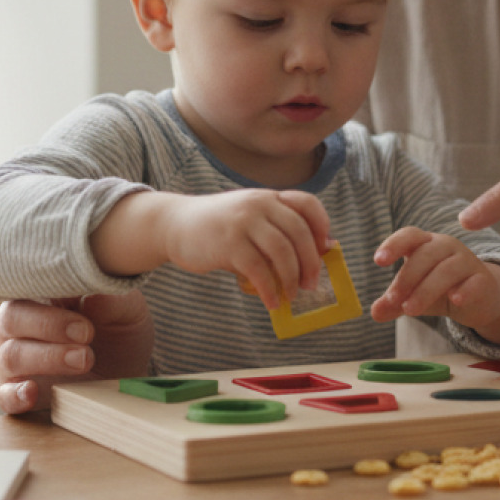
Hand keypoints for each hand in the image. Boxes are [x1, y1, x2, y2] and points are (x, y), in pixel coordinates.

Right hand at [0, 292, 154, 414]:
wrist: (128, 372)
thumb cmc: (119, 330)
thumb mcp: (128, 311)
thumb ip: (113, 301)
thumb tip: (93, 297)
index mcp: (37, 294)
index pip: (23, 285)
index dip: (50, 295)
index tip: (85, 310)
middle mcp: (17, 325)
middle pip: (9, 318)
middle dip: (48, 326)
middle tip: (87, 335)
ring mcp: (13, 360)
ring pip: (9, 356)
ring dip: (46, 358)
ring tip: (84, 360)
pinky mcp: (16, 393)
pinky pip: (4, 396)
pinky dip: (14, 395)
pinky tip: (32, 392)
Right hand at [153, 189, 332, 310]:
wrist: (174, 224)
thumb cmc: (218, 227)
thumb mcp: (250, 220)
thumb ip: (278, 232)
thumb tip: (317, 254)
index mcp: (268, 197)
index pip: (307, 203)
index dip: (322, 225)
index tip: (325, 248)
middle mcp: (259, 204)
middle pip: (299, 232)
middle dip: (311, 262)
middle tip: (311, 284)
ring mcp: (243, 222)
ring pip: (282, 251)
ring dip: (291, 278)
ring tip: (291, 295)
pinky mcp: (228, 243)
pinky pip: (258, 269)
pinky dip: (269, 289)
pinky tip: (271, 302)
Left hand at [369, 226, 499, 342]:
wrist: (479, 300)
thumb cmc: (441, 290)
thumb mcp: (413, 296)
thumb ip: (394, 303)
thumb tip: (374, 313)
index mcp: (426, 244)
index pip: (410, 235)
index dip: (393, 244)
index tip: (378, 261)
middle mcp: (447, 246)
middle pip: (426, 254)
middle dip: (407, 278)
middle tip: (393, 300)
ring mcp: (467, 261)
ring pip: (446, 270)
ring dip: (425, 290)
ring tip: (410, 310)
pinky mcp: (483, 280)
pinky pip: (473, 282)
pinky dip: (464, 290)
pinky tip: (455, 300)